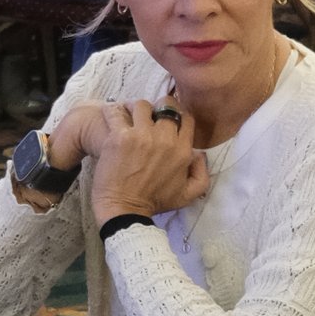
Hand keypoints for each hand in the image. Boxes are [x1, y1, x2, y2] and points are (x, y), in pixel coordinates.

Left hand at [83, 101, 206, 226]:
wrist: (124, 210)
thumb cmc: (154, 203)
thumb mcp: (188, 195)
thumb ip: (202, 173)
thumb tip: (199, 153)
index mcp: (183, 150)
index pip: (186, 118)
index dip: (178, 115)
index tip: (167, 120)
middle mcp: (165, 139)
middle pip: (166, 106)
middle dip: (158, 108)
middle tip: (148, 116)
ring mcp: (141, 136)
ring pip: (141, 105)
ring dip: (135, 109)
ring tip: (129, 117)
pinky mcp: (119, 137)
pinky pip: (114, 112)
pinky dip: (112, 112)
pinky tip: (112, 118)